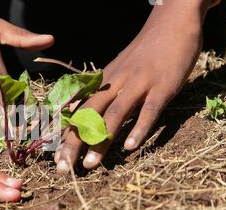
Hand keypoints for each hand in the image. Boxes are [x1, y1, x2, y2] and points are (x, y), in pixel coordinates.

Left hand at [55, 1, 209, 170]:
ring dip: (101, 141)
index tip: (54, 158)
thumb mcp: (115, 72)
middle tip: (64, 168)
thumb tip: (79, 115)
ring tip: (90, 165)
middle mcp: (114, 84)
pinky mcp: (161, 87)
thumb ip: (99, 94)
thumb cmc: (141, 55)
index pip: (78, 112)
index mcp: (102, 83)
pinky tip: (131, 148)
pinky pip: (149, 111)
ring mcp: (138, 85)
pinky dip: (139, 129)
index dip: (65, 135)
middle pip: (88, 116)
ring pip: (114, 116)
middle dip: (73, 143)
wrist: (170, 26)